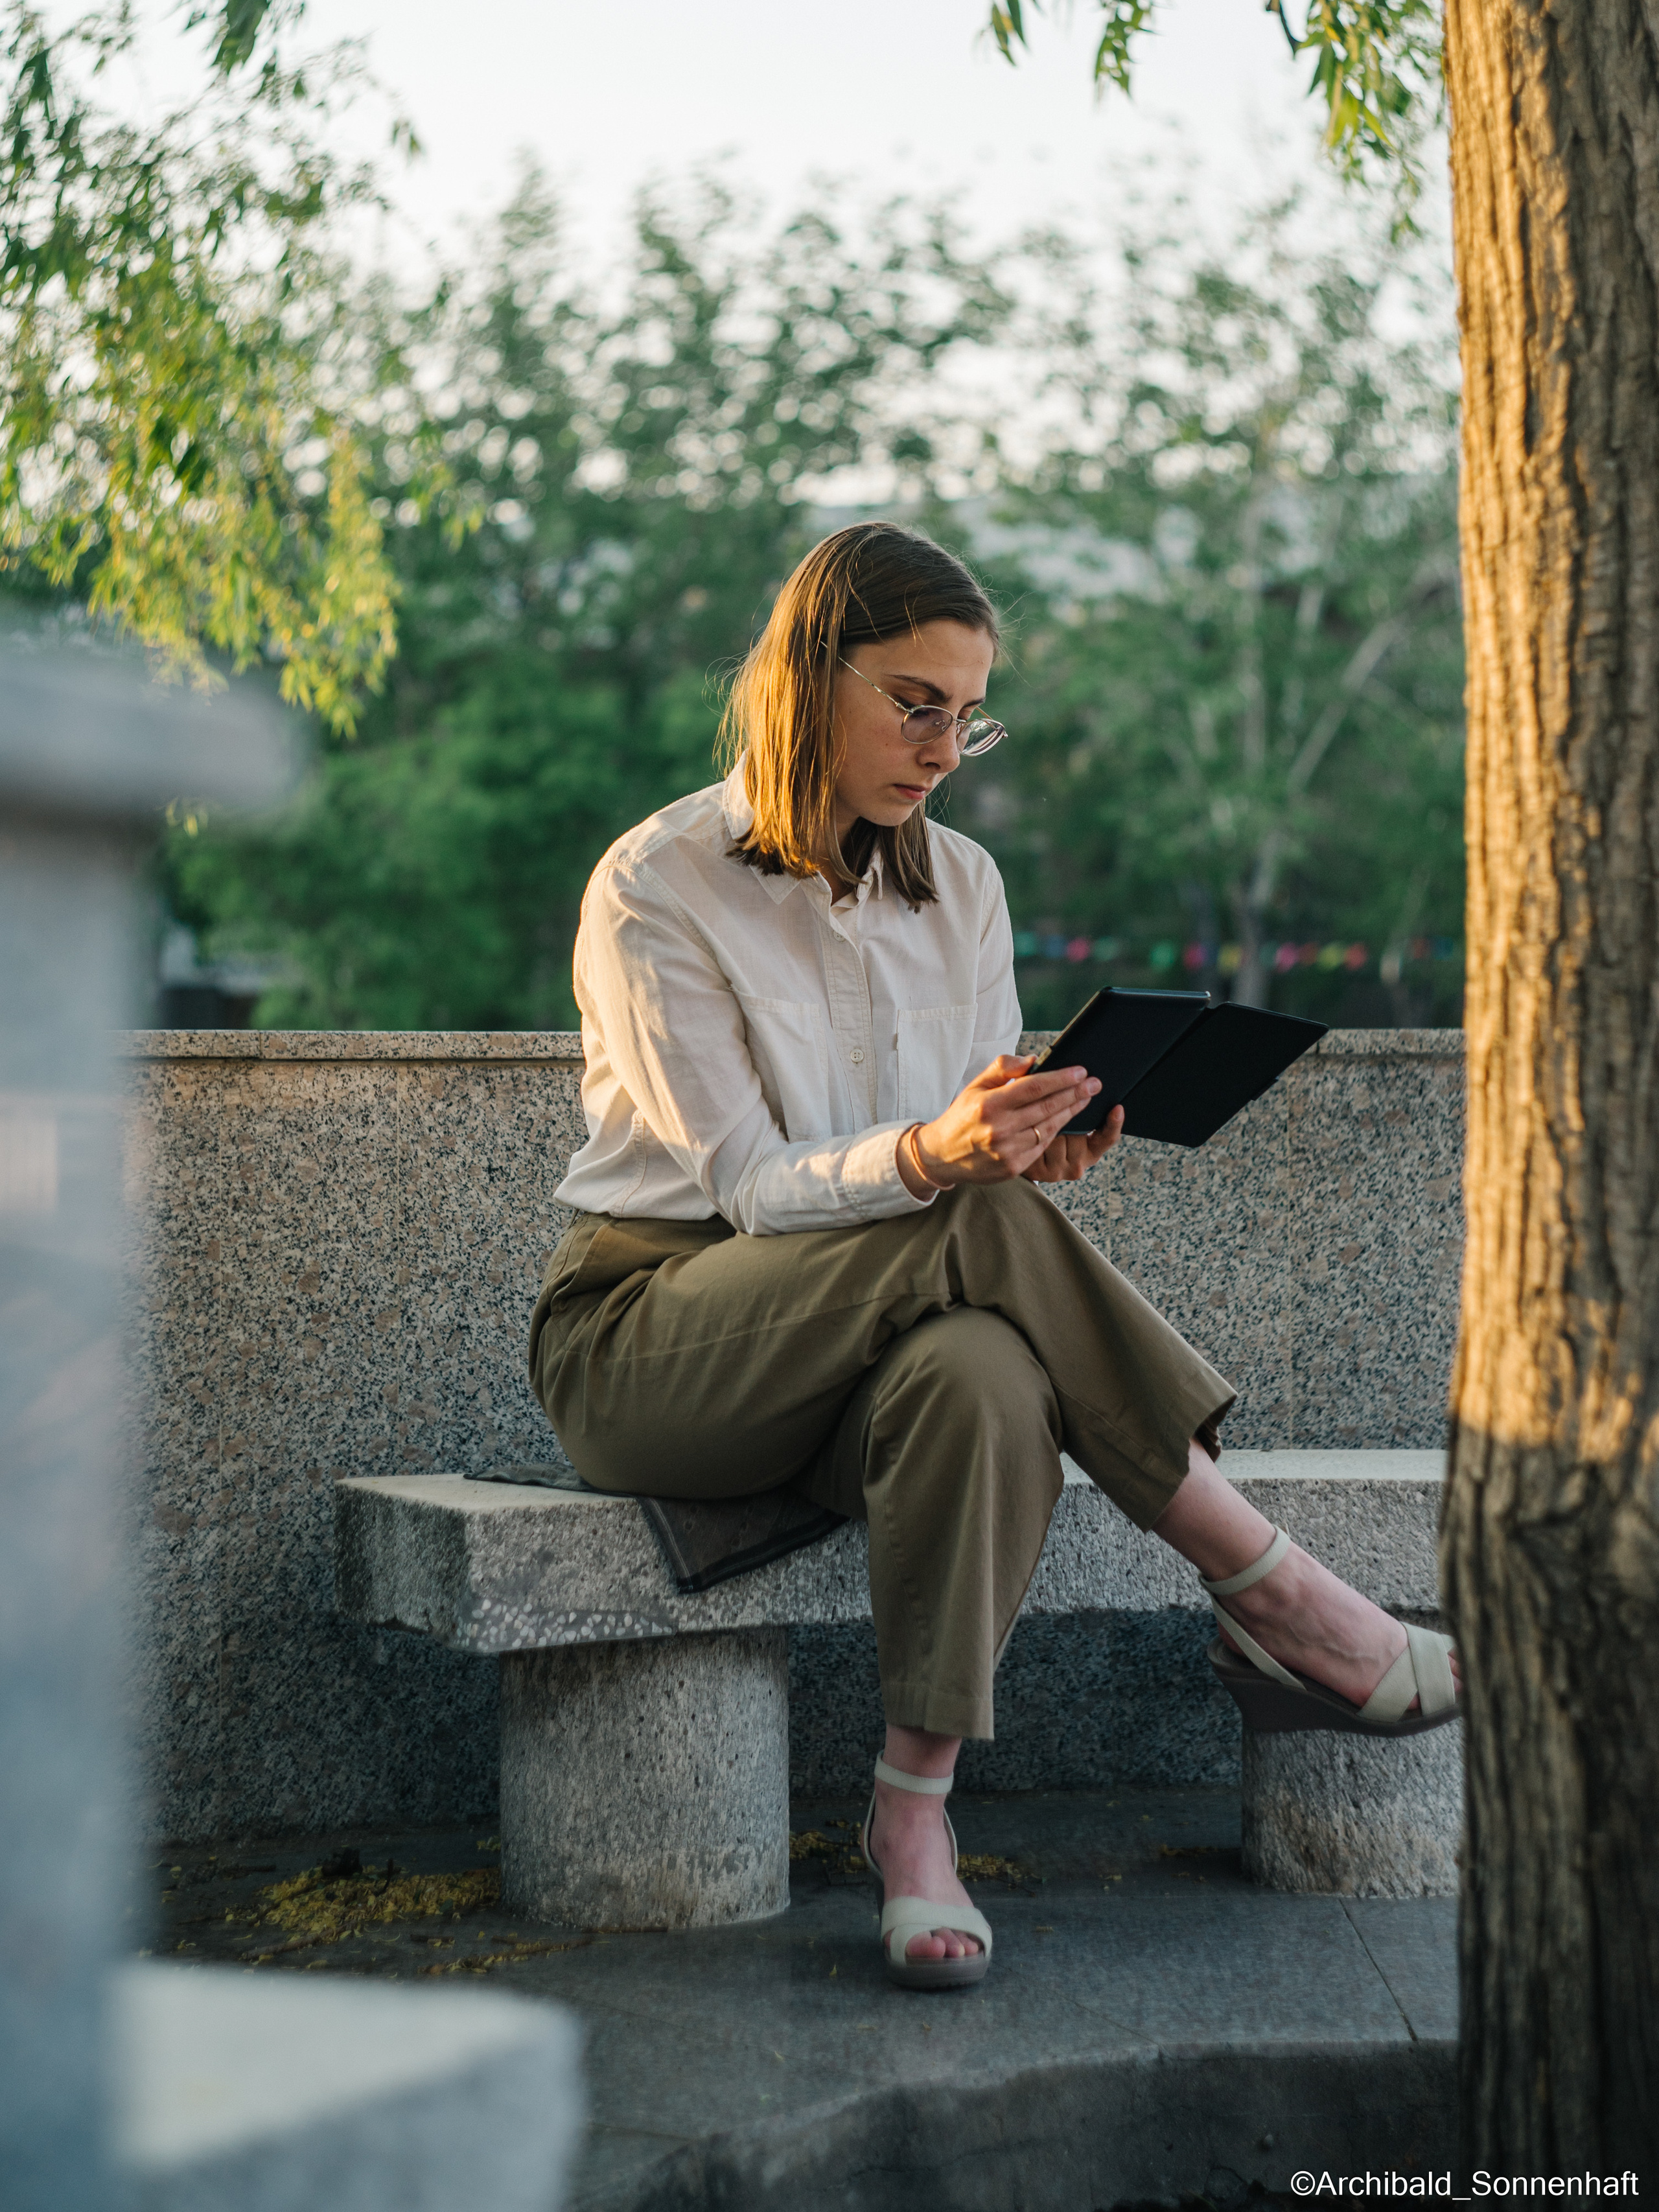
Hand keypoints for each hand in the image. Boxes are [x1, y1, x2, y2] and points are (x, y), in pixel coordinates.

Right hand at [898, 1055, 1109, 1193]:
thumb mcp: (976, 1086)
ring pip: (1049, 1127)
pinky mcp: (1012, 1167)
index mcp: (989, 1104)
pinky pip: (1041, 1145)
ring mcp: (1007, 1150)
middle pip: (1047, 1107)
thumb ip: (1003, 1069)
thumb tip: (1033, 1060)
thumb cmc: (963, 1115)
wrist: (941, 1155)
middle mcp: (999, 1128)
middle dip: (1075, 1093)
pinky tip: (1065, 1119)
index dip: (1061, 1078)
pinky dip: (1055, 1131)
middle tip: (1094, 1083)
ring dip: (1071, 1112)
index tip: (1081, 1071)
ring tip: (1085, 1098)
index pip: (1034, 1087)